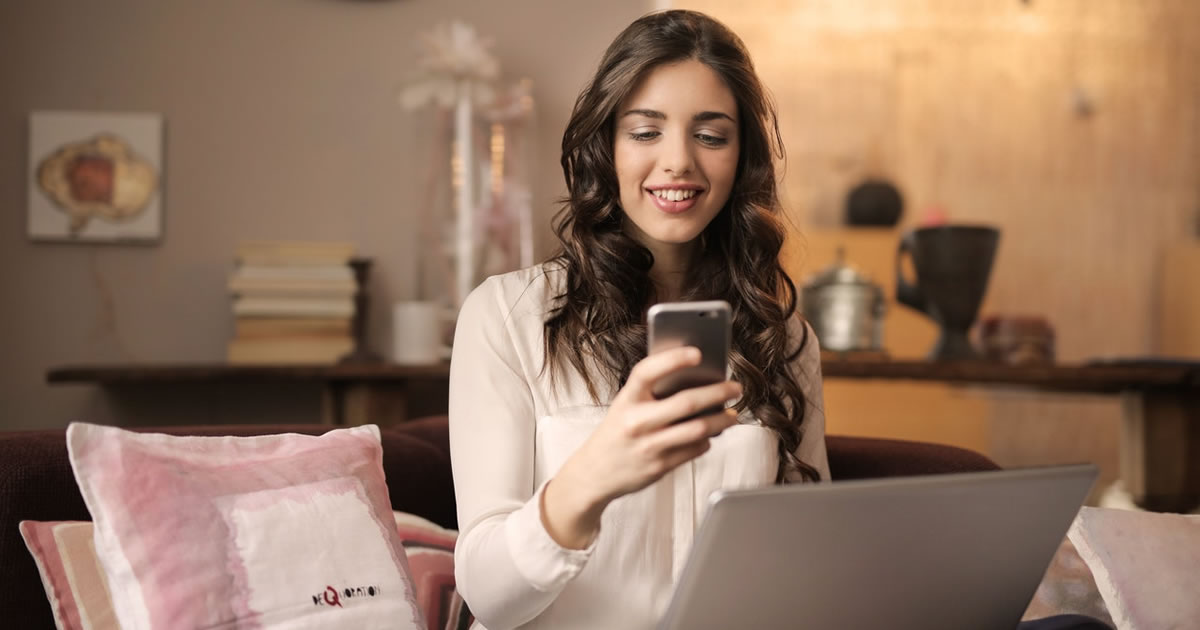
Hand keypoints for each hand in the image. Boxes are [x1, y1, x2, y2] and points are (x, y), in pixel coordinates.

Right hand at [541, 347, 740, 547]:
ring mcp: (648, 446)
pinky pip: (694, 449)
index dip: (673, 359)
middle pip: (685, 403)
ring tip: (732, 414)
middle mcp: (636, 422)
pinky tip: (709, 435)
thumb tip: (694, 380)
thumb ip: (651, 393)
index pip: (648, 372)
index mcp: (626, 400)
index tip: (697, 353)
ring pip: (697, 429)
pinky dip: (707, 440)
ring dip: (721, 420)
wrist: (594, 473)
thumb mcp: (624, 406)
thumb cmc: (615, 434)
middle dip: (717, 393)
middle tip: (735, 388)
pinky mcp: (659, 466)